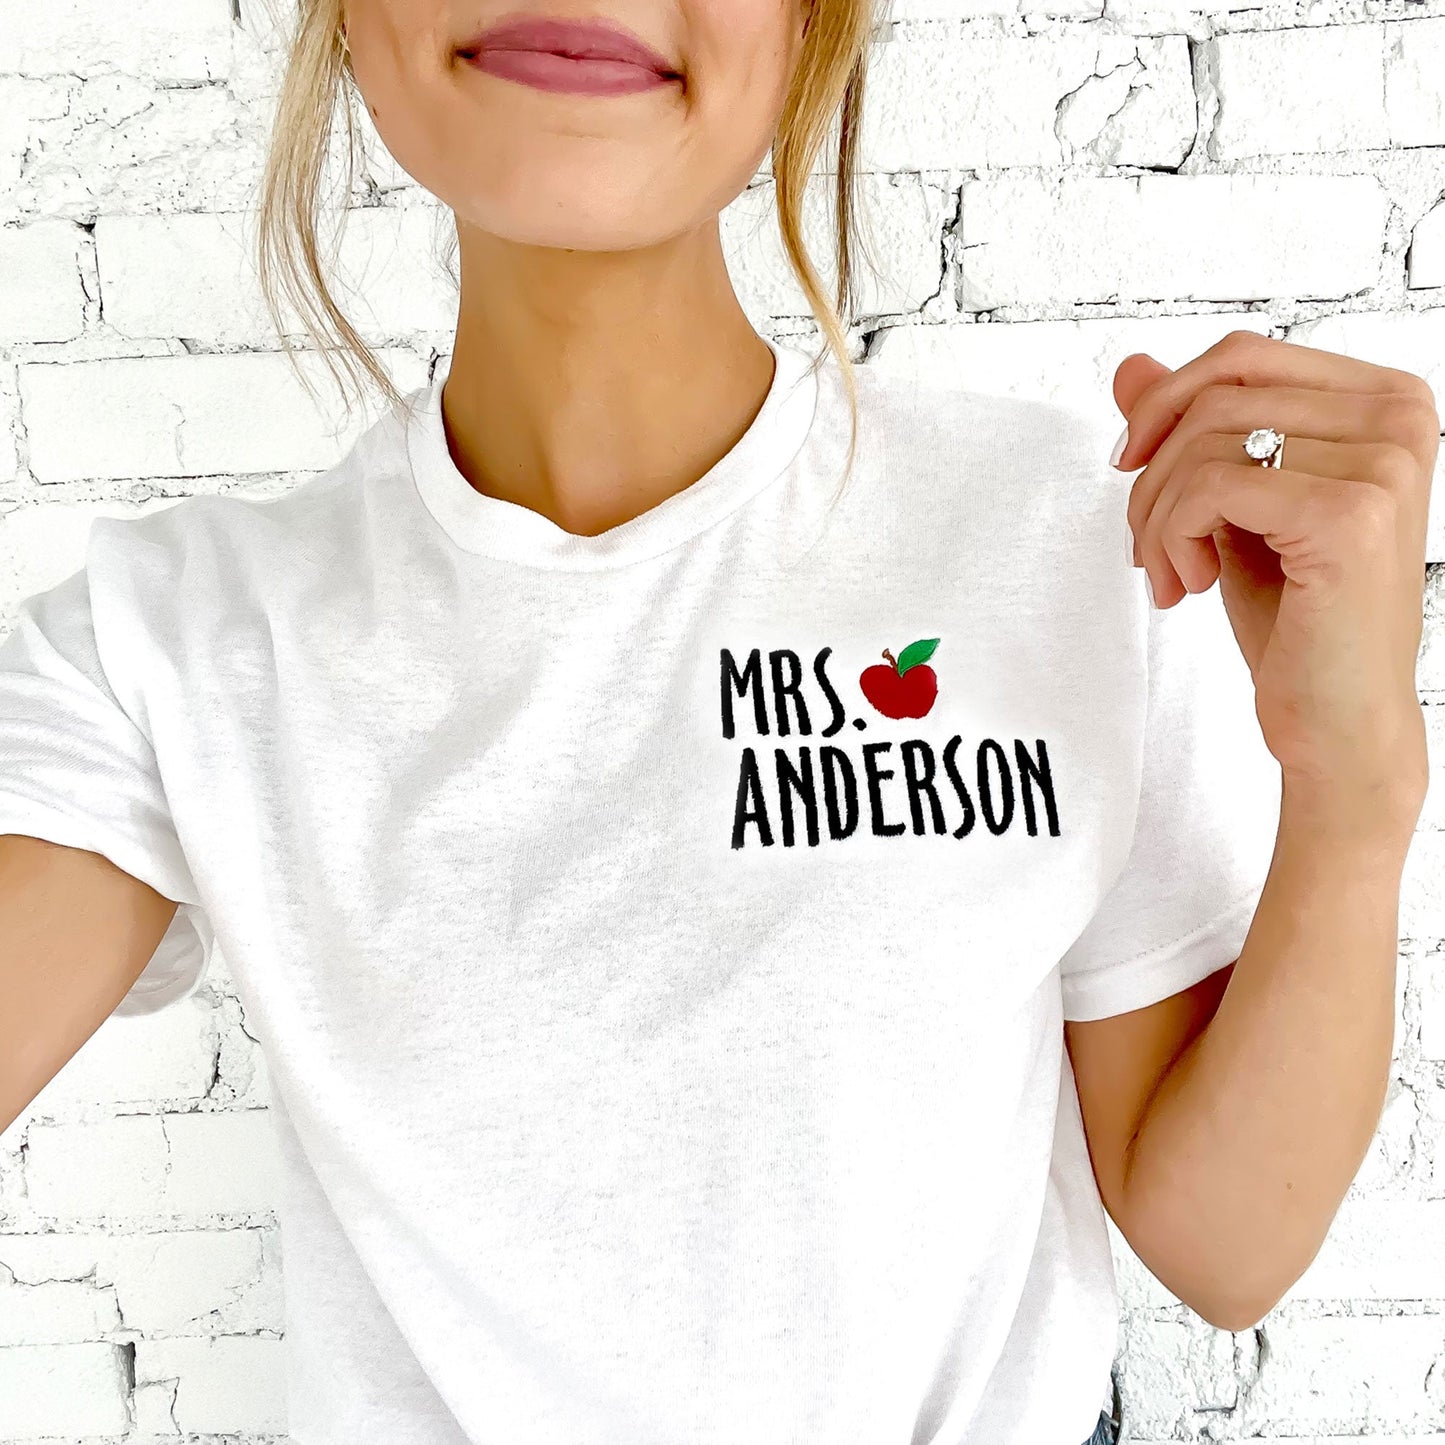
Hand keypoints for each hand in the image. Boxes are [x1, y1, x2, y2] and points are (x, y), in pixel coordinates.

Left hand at [1115, 329, 1436, 815]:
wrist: (1337, 719)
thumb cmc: (1297, 619)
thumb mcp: (1231, 506)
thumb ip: (1188, 432)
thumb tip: (1128, 369)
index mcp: (1383, 401)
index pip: (1242, 356)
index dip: (1166, 405)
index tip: (1134, 469)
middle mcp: (1399, 417)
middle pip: (1217, 393)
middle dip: (1153, 469)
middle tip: (1146, 542)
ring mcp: (1382, 462)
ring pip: (1205, 441)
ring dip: (1157, 515)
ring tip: (1170, 572)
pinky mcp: (1348, 514)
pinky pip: (1210, 488)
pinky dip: (1173, 537)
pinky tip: (1190, 584)